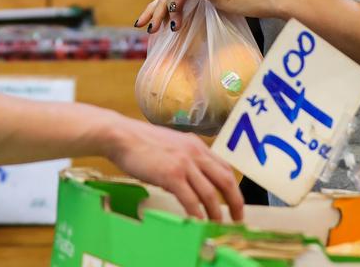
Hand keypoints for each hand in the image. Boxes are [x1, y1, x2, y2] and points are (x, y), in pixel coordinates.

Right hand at [109, 116, 243, 221]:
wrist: (121, 136)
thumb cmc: (140, 141)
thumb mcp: (171, 144)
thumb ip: (185, 157)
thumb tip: (192, 178)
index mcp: (196, 144)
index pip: (224, 167)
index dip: (233, 186)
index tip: (235, 200)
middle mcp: (194, 152)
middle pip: (225, 180)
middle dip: (235, 201)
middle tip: (238, 217)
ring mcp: (184, 163)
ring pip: (210, 193)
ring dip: (216, 212)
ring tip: (217, 224)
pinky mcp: (171, 174)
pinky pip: (191, 200)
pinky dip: (197, 214)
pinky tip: (198, 222)